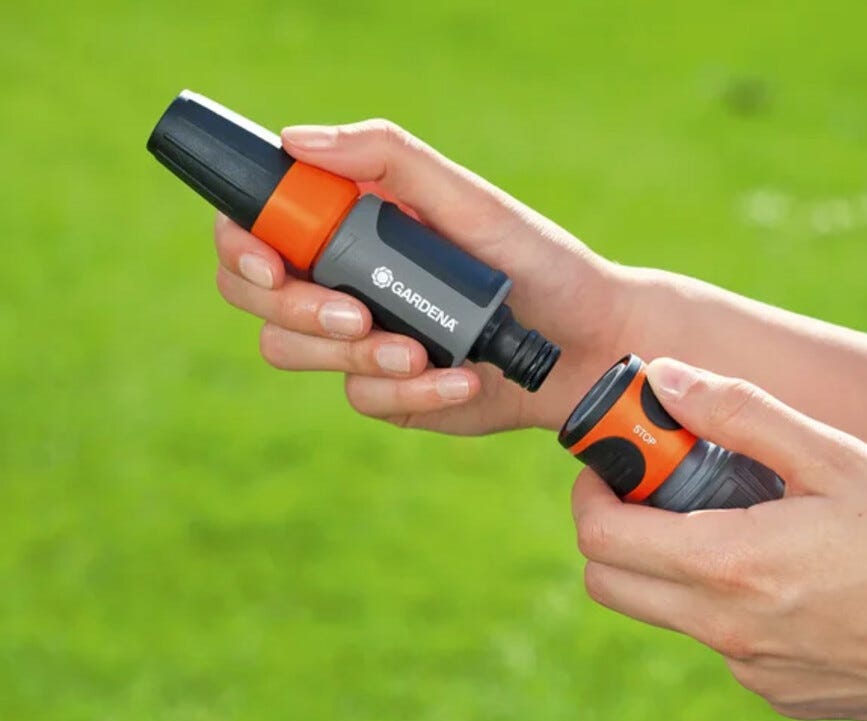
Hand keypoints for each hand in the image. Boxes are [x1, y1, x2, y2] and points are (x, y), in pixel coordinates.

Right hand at [215, 119, 634, 434]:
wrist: (587, 343)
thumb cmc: (535, 261)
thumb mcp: (469, 200)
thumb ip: (387, 157)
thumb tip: (294, 140)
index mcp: (352, 222)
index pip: (258, 225)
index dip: (242, 246)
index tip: (272, 266)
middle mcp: (342, 278)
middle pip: (257, 298)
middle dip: (299, 311)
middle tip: (358, 318)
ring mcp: (360, 338)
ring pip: (293, 352)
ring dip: (355, 355)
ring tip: (423, 352)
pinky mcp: (388, 389)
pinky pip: (361, 397)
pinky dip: (413, 389)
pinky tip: (461, 378)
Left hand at [571, 358, 866, 720]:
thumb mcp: (838, 458)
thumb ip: (742, 415)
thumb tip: (665, 380)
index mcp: (730, 566)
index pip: (599, 537)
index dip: (595, 489)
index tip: (628, 458)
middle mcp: (729, 632)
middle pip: (613, 583)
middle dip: (621, 527)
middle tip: (676, 486)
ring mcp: (756, 672)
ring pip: (671, 612)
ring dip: (683, 561)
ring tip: (760, 522)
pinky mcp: (786, 695)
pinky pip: (728, 644)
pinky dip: (736, 604)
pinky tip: (802, 576)